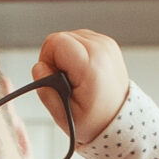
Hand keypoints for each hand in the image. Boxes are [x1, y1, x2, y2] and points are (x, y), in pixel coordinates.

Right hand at [36, 28, 129, 145]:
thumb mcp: (64, 116)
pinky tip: (84, 72)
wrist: (119, 120)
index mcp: (91, 64)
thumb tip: (39, 68)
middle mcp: (101, 48)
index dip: (48, 60)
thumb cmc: (96, 120)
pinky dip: (77, 55)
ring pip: (68, 38)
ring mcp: (106, 43)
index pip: (54, 42)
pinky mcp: (106, 43)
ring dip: (67, 57)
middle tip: (68, 82)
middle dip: (57, 60)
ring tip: (78, 79)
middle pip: (59, 38)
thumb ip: (45, 91)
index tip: (57, 79)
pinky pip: (79, 41)